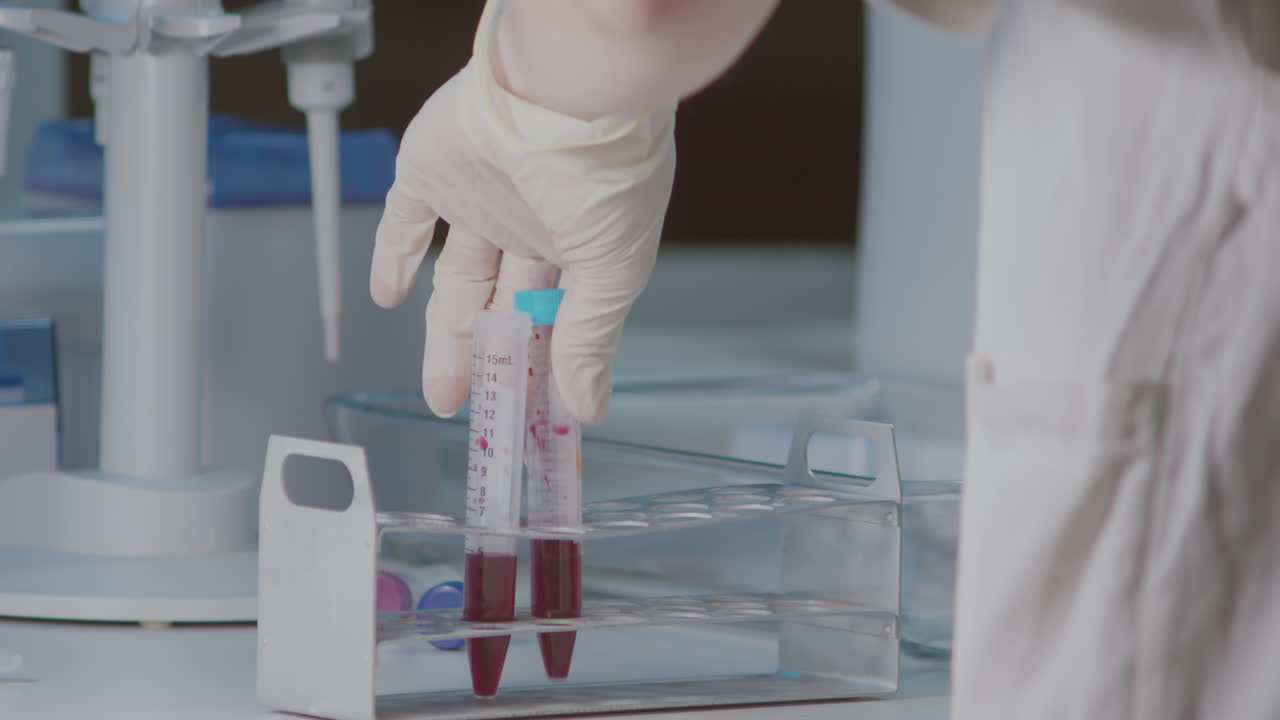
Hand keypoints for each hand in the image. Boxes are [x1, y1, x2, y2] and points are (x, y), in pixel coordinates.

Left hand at [369, 44, 675, 423]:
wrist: (567, 87)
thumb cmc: (609, 166)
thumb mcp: (612, 270)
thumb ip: (590, 339)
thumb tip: (588, 406)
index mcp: (581, 243)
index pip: (558, 318)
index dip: (546, 365)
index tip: (539, 413)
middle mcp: (530, 222)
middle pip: (503, 306)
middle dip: (490, 362)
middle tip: (479, 410)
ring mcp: (479, 198)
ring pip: (456, 279)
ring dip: (447, 335)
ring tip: (443, 391)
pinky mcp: (433, 172)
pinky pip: (405, 221)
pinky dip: (393, 257)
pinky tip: (386, 298)